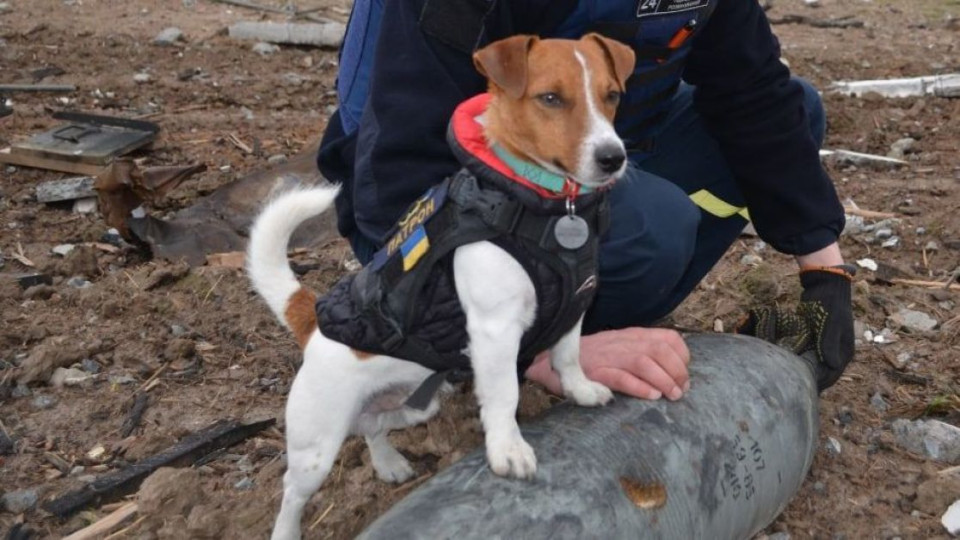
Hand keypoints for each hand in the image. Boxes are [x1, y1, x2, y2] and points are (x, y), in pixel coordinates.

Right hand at [525, 328, 689, 400]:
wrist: (551, 360)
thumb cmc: (590, 359)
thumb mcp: (620, 349)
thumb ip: (642, 355)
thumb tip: (671, 373)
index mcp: (632, 336)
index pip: (668, 338)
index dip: (682, 357)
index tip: (684, 375)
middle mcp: (623, 342)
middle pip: (660, 349)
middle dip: (677, 371)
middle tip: (681, 391)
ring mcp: (609, 356)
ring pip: (644, 362)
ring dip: (664, 380)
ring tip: (671, 396)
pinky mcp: (595, 372)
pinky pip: (621, 376)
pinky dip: (640, 386)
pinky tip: (651, 396)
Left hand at [736, 264, 854, 391]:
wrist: (825, 285)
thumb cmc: (829, 304)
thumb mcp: (830, 324)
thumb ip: (829, 344)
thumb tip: (832, 365)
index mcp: (844, 351)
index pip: (832, 375)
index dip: (818, 384)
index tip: (802, 391)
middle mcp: (838, 351)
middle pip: (824, 373)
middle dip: (811, 381)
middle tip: (791, 389)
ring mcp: (827, 345)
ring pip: (816, 365)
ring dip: (806, 372)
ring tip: (789, 380)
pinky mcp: (817, 339)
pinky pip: (810, 355)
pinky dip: (802, 361)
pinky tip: (788, 365)